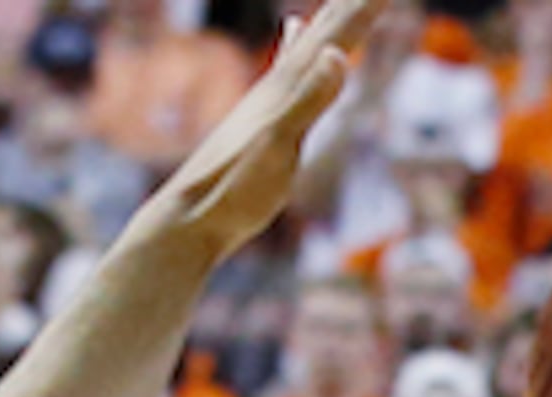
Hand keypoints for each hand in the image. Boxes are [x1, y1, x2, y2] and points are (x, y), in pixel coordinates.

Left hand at [141, 0, 388, 258]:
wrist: (189, 220)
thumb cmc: (234, 189)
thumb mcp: (279, 145)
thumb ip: (308, 100)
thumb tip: (336, 53)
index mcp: (285, 89)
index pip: (334, 39)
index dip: (363, 11)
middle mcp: (275, 88)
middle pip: (319, 36)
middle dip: (348, 9)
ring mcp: (266, 103)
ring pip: (303, 49)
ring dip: (324, 22)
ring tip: (337, 1)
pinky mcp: (260, 122)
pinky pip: (285, 69)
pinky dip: (295, 46)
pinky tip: (292, 32)